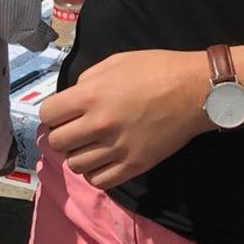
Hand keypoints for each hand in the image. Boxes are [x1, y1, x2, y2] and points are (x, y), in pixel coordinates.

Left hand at [38, 50, 211, 188]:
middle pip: (58, 143)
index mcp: (91, 95)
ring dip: (78, 155)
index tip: (62, 114)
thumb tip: (72, 99)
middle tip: (77, 129)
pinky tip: (103, 160)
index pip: (47, 115)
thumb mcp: (115, 62)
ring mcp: (117, 148)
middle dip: (63, 134)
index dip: (53, 114)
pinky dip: (95, 173)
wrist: (195, 91)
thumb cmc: (156, 69)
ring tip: (91, 146)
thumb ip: (87, 80)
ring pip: (75, 165)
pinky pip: (99, 181)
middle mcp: (99, 125)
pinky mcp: (134, 165)